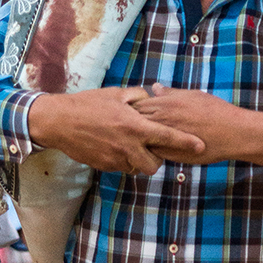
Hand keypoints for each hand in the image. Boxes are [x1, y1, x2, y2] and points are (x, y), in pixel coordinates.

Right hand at [26, 86, 206, 172]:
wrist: (61, 122)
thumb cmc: (89, 103)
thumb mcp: (117, 93)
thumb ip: (138, 97)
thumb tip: (152, 97)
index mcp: (135, 126)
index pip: (167, 137)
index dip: (186, 142)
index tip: (201, 146)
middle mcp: (128, 146)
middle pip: (155, 165)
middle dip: (159, 159)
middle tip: (153, 146)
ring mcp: (115, 159)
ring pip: (138, 168)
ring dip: (140, 159)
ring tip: (131, 144)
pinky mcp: (104, 166)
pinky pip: (122, 167)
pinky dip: (124, 160)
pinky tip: (116, 145)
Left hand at [131, 84, 262, 165]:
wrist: (232, 132)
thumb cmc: (214, 110)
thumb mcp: (191, 95)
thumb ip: (169, 94)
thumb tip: (154, 87)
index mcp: (165, 104)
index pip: (136, 105)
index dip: (132, 108)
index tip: (131, 110)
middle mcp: (162, 121)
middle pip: (134, 122)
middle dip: (131, 123)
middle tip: (130, 125)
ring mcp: (166, 140)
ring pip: (141, 140)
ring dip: (139, 138)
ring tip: (139, 138)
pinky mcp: (172, 156)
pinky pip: (152, 153)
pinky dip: (149, 151)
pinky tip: (152, 149)